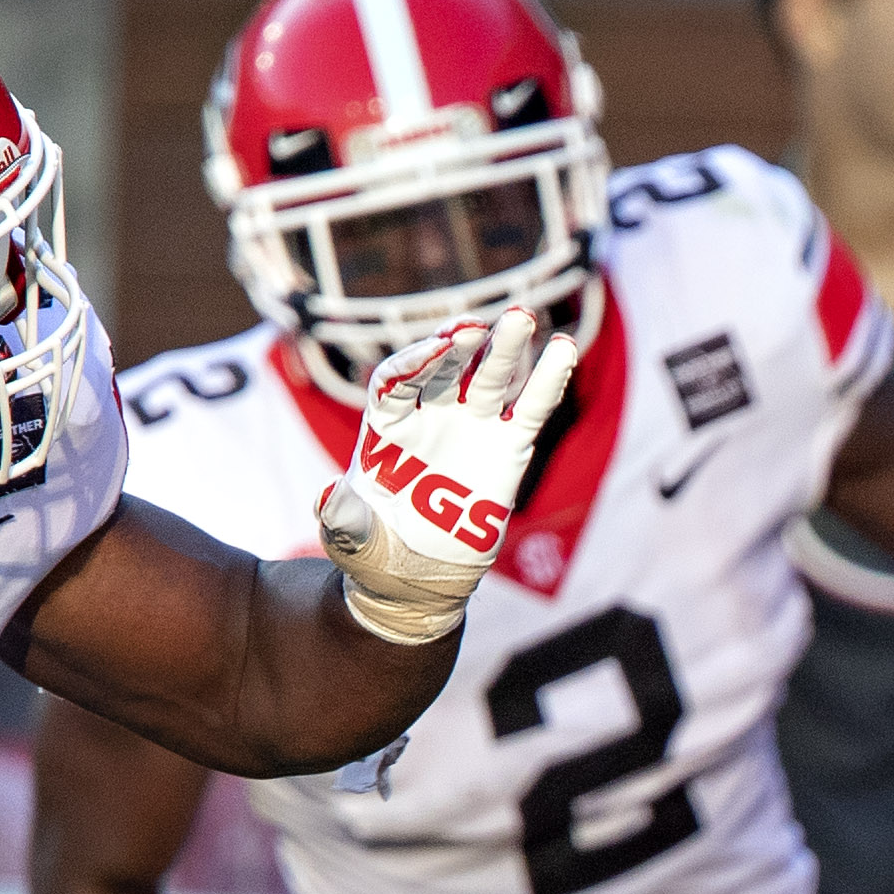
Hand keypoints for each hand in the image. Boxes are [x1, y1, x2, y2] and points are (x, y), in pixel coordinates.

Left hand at [318, 309, 577, 643]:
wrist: (416, 576)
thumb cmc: (373, 548)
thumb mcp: (349, 538)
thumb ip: (342, 518)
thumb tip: (329, 498)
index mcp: (387, 425)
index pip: (396, 380)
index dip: (413, 362)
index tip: (435, 348)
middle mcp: (431, 414)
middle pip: (445, 367)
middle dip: (460, 344)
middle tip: (477, 326)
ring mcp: (472, 425)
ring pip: (490, 377)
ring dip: (506, 347)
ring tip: (522, 317)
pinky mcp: (509, 446)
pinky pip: (530, 409)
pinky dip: (547, 380)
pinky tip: (564, 349)